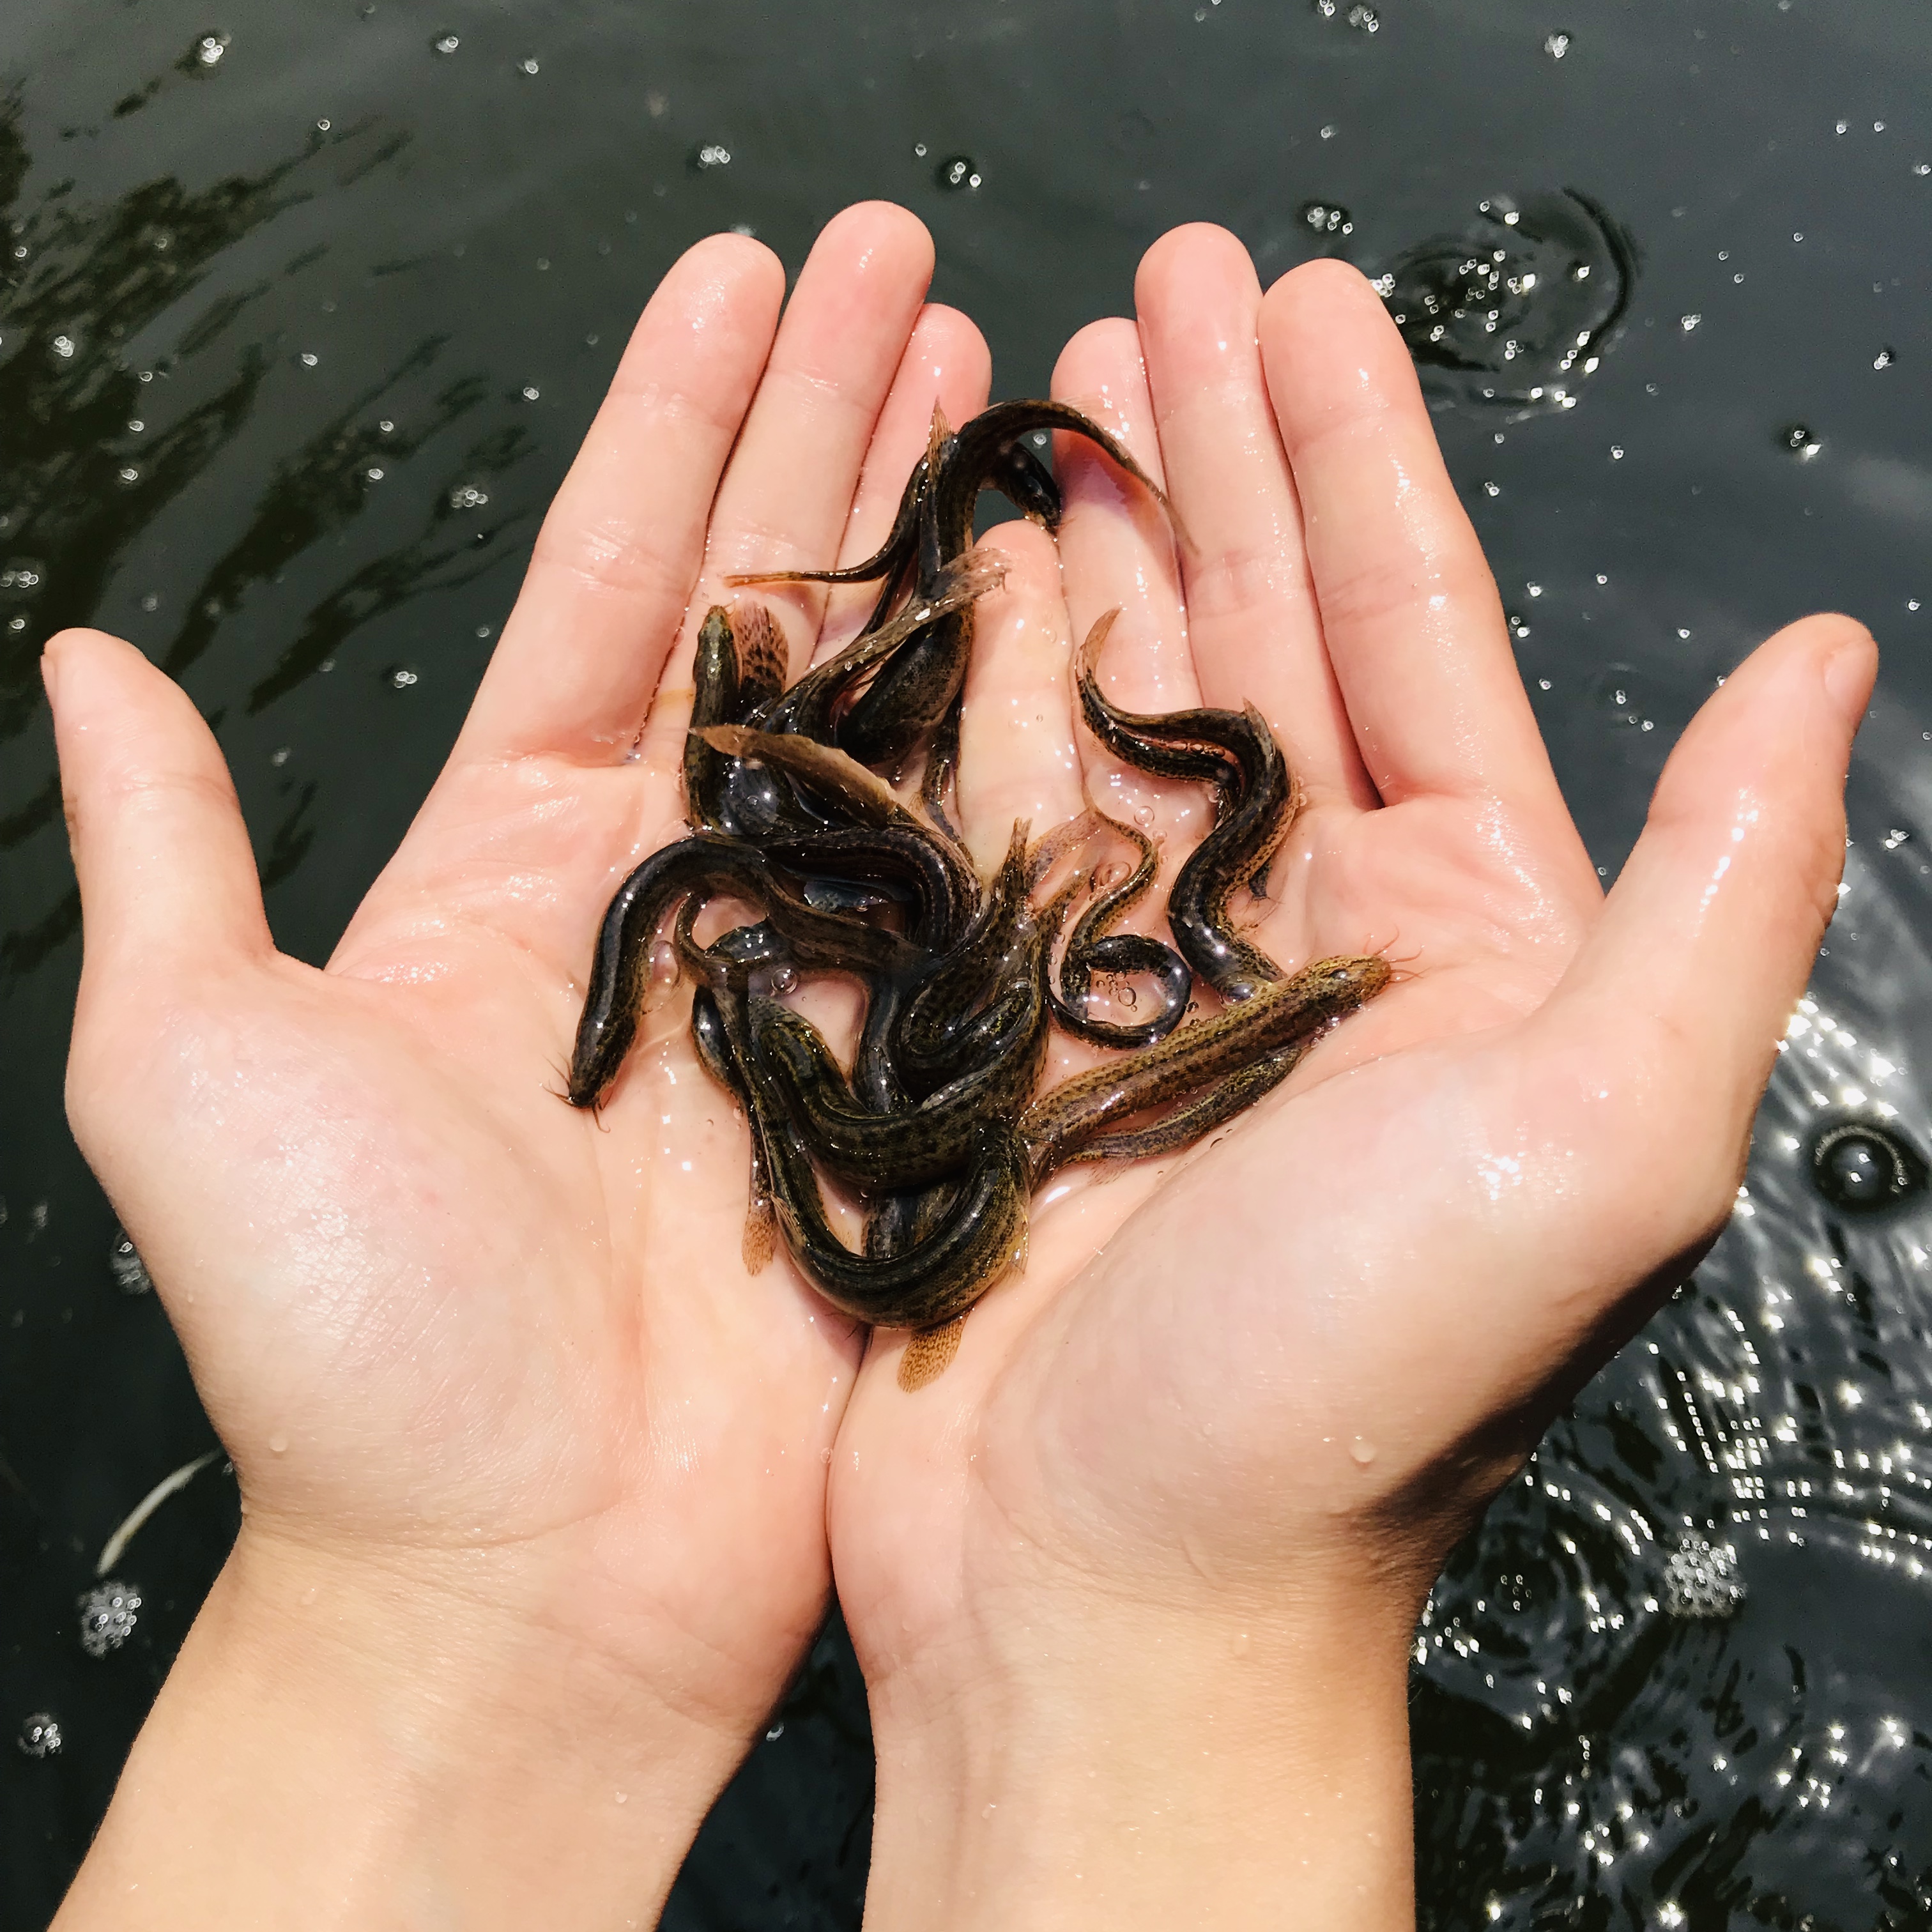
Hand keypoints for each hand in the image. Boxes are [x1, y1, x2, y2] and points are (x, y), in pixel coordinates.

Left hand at [47, 203, 993, 1930]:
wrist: (523, 1580)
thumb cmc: (346, 1351)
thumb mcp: (194, 1067)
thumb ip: (171, 856)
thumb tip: (80, 661)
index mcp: (516, 863)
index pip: (611, 584)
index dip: (680, 419)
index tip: (753, 273)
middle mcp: (678, 891)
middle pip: (773, 610)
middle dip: (838, 426)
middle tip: (916, 269)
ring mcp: (815, 972)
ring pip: (898, 709)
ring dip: (949, 540)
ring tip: (1014, 389)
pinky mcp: (917, 1064)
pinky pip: (983, 868)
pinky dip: (1033, 732)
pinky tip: (1082, 605)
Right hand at [828, 227, 1873, 1928]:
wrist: (1113, 1597)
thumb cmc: (1348, 1400)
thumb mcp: (1598, 1139)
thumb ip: (1722, 894)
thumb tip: (1822, 664)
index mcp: (1461, 937)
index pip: (1408, 632)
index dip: (1357, 452)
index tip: (1296, 300)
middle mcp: (1303, 939)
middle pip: (1254, 634)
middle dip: (1215, 447)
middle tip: (1157, 286)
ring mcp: (1137, 978)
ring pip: (1111, 703)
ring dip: (1091, 537)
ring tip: (1045, 387)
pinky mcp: (1002, 1030)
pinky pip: (987, 815)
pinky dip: (973, 684)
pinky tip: (957, 572)